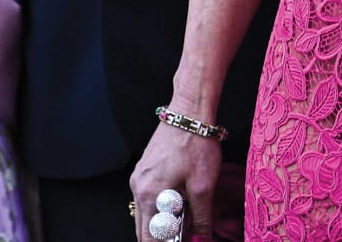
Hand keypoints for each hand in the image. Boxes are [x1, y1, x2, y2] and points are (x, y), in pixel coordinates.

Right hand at [130, 121, 221, 240]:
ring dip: (161, 223)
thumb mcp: (204, 187)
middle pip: (144, 229)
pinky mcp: (144, 170)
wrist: (190, 112)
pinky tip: (179, 204)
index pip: (149, 238)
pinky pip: (147, 198)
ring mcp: (139, 178)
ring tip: (184, 222)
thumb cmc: (197, 146)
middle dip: (162, 238)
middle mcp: (137, 188)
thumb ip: (201, 220)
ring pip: (145, 213)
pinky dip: (160, 207)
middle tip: (183, 235)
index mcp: (149, 195)